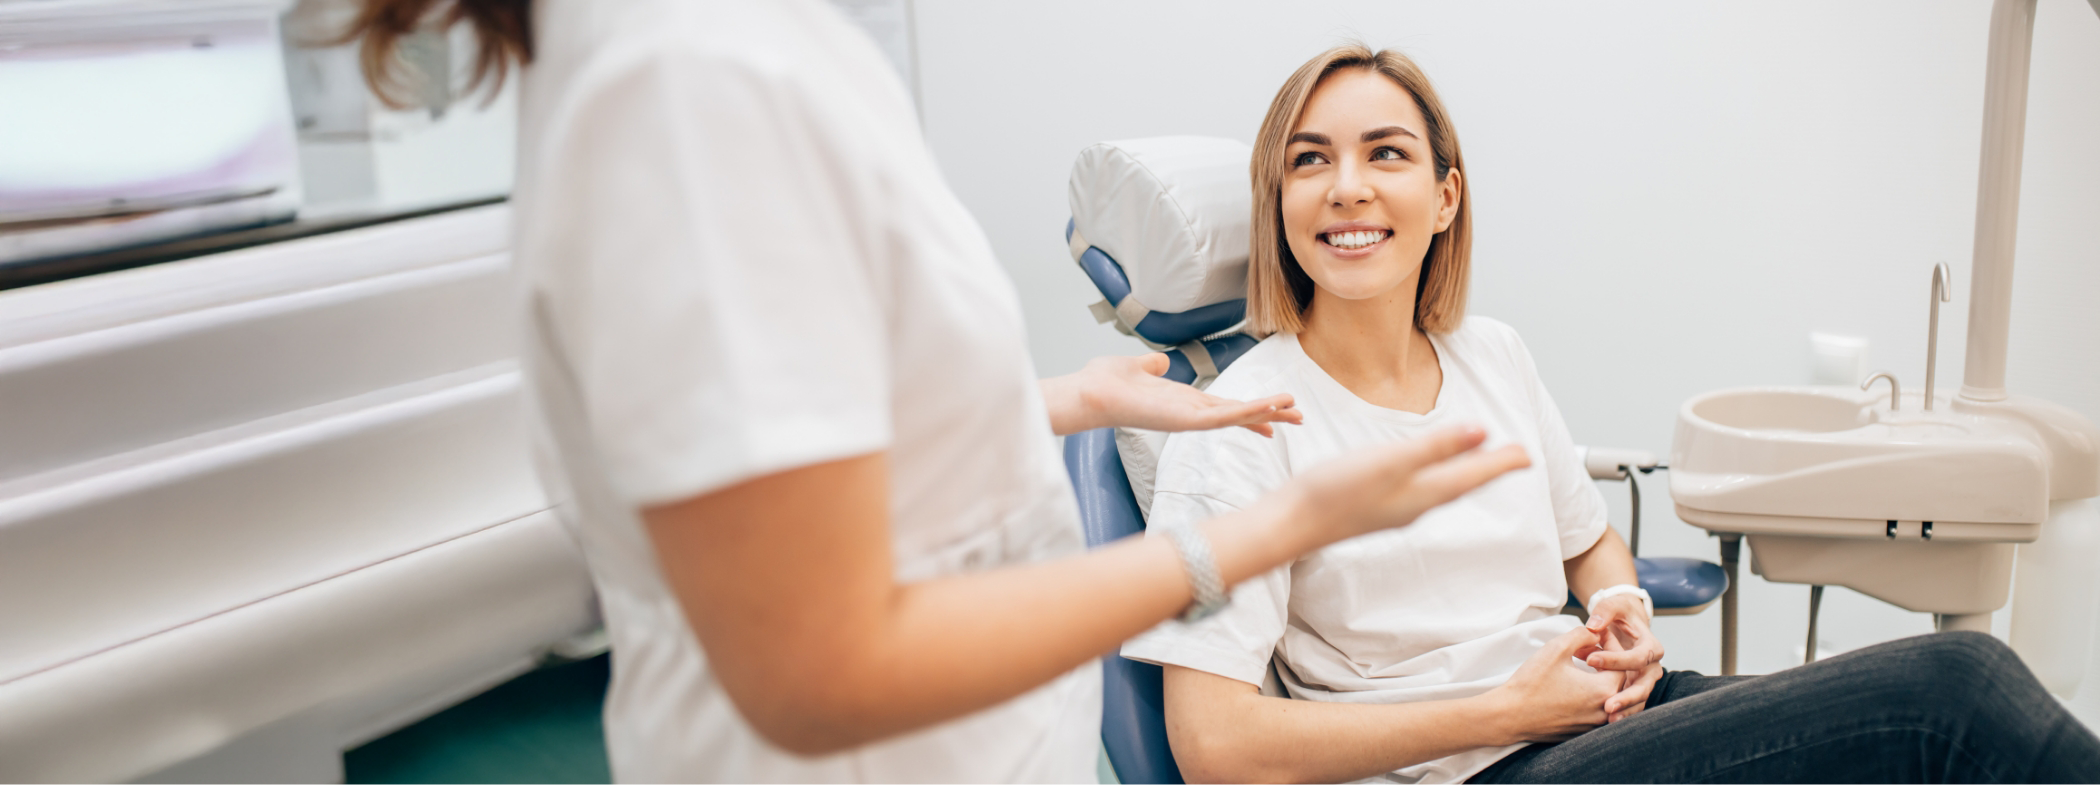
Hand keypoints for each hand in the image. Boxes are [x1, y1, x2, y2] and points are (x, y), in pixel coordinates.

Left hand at [1046, 353, 1302, 435]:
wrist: (1089, 392)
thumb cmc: (1106, 383)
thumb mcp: (1137, 367)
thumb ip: (1152, 366)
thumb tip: (1160, 361)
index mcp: (1183, 401)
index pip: (1224, 406)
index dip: (1251, 409)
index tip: (1275, 413)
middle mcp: (1189, 413)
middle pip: (1238, 414)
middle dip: (1269, 414)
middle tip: (1300, 417)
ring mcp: (1189, 419)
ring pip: (1236, 416)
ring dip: (1266, 412)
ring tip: (1295, 410)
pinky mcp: (1184, 421)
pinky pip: (1223, 418)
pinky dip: (1247, 413)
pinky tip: (1268, 409)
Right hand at [1280, 424, 1530, 544]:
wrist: (1292, 524)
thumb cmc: (1336, 492)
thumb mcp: (1391, 461)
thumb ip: (1436, 447)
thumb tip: (1481, 432)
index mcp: (1425, 493)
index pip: (1474, 475)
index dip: (1502, 463)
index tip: (1528, 455)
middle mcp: (1416, 505)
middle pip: (1464, 484)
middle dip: (1490, 469)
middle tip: (1515, 458)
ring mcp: (1396, 509)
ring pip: (1443, 488)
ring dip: (1465, 473)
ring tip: (1479, 462)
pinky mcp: (1376, 506)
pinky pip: (1421, 490)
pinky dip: (1437, 477)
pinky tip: (1427, 473)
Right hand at [1483, 626, 1620, 743]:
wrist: (1510, 716)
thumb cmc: (1532, 682)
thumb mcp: (1556, 648)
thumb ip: (1582, 635)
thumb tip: (1596, 633)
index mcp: (1603, 690)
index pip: (1622, 663)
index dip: (1611, 645)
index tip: (1597, 635)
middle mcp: (1604, 711)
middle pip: (1618, 681)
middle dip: (1606, 662)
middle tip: (1589, 648)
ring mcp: (1592, 725)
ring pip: (1608, 697)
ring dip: (1599, 679)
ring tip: (1583, 665)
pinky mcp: (1581, 732)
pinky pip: (1595, 710)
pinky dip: (1591, 695)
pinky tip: (1574, 684)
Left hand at [1583, 594, 1664, 722]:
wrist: (1625, 624)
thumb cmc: (1619, 614)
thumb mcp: (1614, 606)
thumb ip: (1604, 611)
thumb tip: (1593, 625)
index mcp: (1651, 646)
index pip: (1637, 657)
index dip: (1615, 659)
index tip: (1590, 660)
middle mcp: (1652, 666)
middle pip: (1645, 685)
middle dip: (1627, 697)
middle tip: (1608, 705)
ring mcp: (1644, 680)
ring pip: (1640, 699)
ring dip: (1626, 710)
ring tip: (1609, 719)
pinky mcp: (1634, 689)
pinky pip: (1631, 705)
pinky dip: (1622, 713)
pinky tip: (1607, 723)